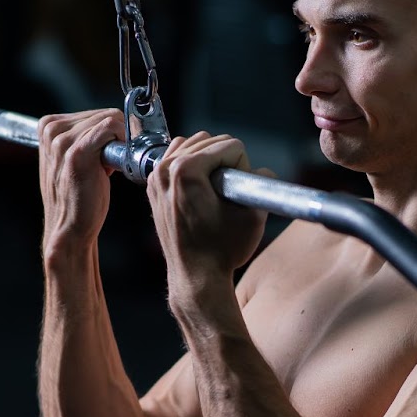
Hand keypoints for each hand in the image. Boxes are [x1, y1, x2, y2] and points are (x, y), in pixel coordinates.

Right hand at [37, 109, 125, 255]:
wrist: (70, 227)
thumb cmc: (77, 195)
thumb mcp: (71, 158)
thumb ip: (84, 137)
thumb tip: (115, 123)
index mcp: (47, 126)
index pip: (93, 112)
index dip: (109, 132)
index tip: (109, 153)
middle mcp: (52, 129)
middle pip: (103, 114)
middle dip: (114, 138)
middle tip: (108, 165)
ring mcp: (62, 141)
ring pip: (110, 120)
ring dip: (118, 144)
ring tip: (105, 170)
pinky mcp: (78, 153)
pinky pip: (111, 128)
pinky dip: (122, 142)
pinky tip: (114, 165)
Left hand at [146, 132, 268, 294]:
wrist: (197, 276)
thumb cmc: (221, 250)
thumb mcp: (253, 214)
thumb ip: (263, 181)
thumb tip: (261, 171)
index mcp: (186, 170)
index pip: (230, 146)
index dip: (243, 167)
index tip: (237, 192)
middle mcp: (166, 169)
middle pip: (210, 141)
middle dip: (226, 161)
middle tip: (228, 192)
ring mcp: (156, 177)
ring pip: (192, 144)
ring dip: (209, 159)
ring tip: (216, 187)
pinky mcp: (153, 186)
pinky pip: (174, 157)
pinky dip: (190, 163)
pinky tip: (200, 184)